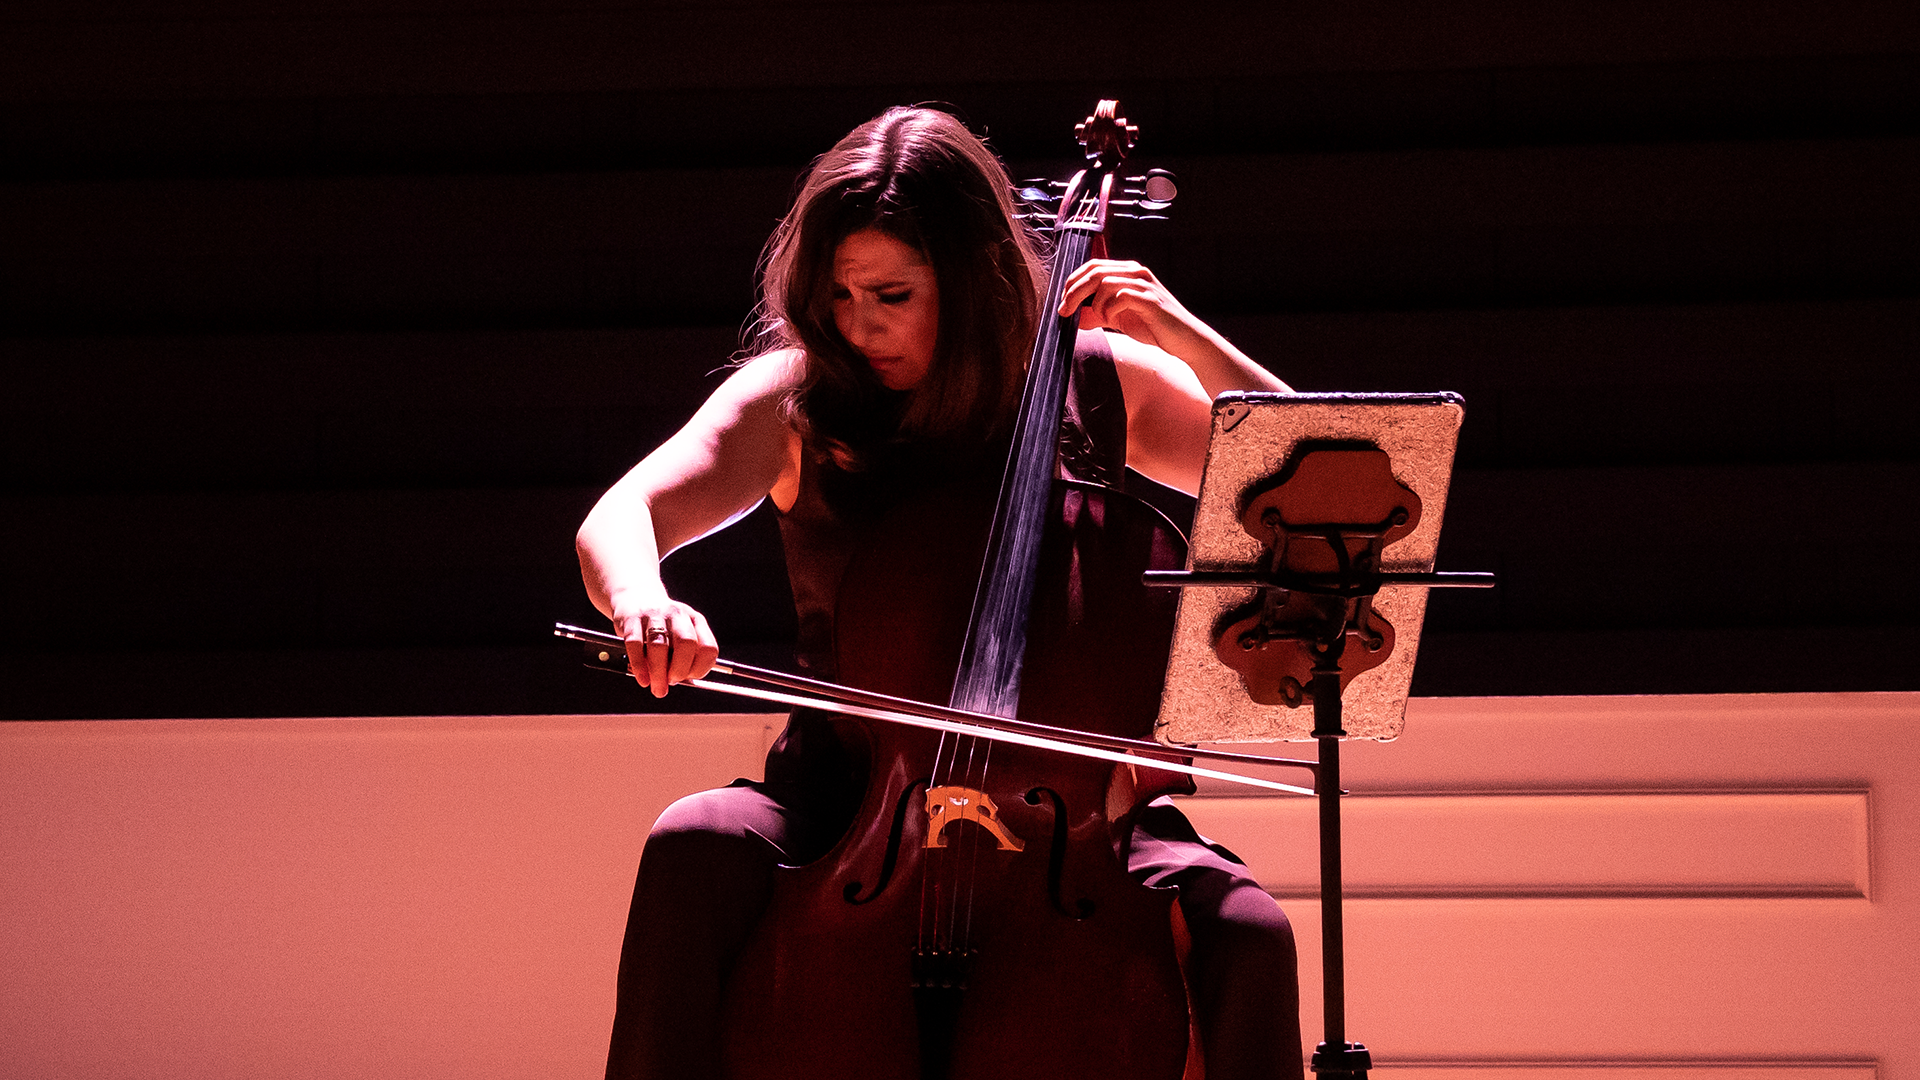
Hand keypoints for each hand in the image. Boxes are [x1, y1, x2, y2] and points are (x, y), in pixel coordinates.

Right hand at [610, 593, 718, 697]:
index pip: (708, 647)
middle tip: (671, 682)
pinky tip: (642, 678)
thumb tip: (676, 683)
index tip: (690, 678)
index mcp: (695, 621)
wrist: (635, 598)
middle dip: (680, 669)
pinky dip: (639, 665)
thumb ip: (682, 658)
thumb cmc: (660, 626)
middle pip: (686, 643)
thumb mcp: (678, 636)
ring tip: (655, 686)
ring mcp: (654, 614)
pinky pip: (635, 643)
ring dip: (658, 672)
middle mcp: (678, 614)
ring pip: (659, 645)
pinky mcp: (632, 618)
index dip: (701, 667)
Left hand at [1056, 259, 1197, 352]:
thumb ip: (1097, 315)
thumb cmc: (1153, 327)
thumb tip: (1074, 317)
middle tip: (1064, 311)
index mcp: (1128, 272)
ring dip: (1094, 304)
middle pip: (1095, 272)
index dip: (1073, 281)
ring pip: (1105, 283)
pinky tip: (1112, 320)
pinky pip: (1121, 297)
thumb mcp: (1119, 318)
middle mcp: (1136, 273)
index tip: (1062, 301)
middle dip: (1074, 292)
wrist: (1184, 340)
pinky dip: (1109, 310)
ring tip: (1099, 319)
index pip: (1093, 266)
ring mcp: (1144, 285)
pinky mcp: (1151, 300)